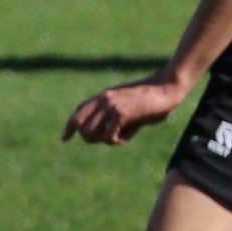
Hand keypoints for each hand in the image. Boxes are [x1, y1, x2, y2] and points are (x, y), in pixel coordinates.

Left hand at [65, 74, 189, 146]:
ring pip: (91, 133)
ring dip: (106, 140)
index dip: (70, 126)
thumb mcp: (129, 107)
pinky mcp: (120, 114)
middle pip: (81, 126)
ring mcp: (110, 106)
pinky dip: (118, 141)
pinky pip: (108, 137)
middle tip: (111, 139)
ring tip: (122, 136)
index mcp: (104, 96)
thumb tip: (105, 137)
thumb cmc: (153, 100)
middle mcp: (103, 99)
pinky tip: (129, 136)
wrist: (167, 89)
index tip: (64, 138)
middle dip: (91, 138)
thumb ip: (115, 118)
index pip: (79, 111)